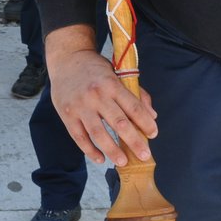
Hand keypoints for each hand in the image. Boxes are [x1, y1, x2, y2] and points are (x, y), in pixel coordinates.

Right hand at [45, 26, 157, 167]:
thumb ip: (135, 94)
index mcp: (111, 84)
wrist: (66, 59)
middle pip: (119, 123)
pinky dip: (90, 150)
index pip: (133, 107)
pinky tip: (101, 158)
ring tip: (123, 162)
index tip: (153, 134)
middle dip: (134, 142)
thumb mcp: (117, 73)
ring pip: (99, 134)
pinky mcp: (67, 115)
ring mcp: (80, 106)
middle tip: (145, 156)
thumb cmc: (95, 68)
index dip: (145, 122)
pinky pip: (79, 137)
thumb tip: (152, 116)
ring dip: (113, 150)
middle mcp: (96, 95)